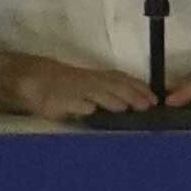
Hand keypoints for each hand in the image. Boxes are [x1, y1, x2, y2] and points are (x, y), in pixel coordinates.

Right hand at [1, 55, 156, 121]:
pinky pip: (72, 102)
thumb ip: (112, 91)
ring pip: (95, 94)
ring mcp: (74, 90)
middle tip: (146, 106)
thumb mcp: (93, 83)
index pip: (124, 81)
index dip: (140, 89)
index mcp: (100, 78)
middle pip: (114, 87)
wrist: (36, 78)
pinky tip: (91, 111)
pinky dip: (81, 106)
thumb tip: (140, 102)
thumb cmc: (69, 85)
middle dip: (131, 96)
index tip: (154, 100)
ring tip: (125, 108)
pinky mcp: (59, 100)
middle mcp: (89, 82)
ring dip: (111, 101)